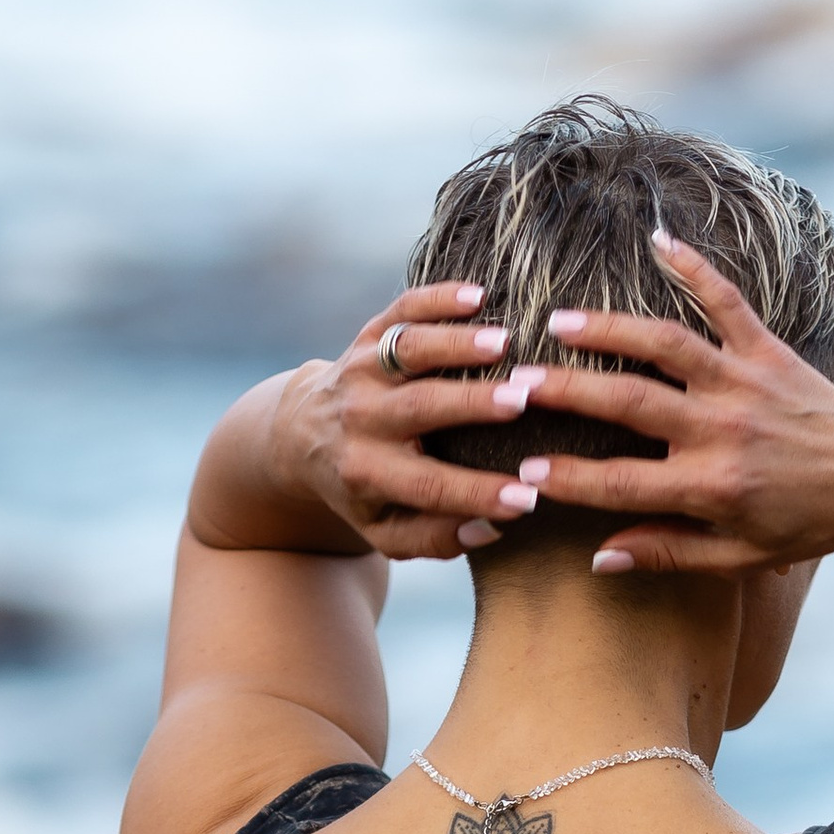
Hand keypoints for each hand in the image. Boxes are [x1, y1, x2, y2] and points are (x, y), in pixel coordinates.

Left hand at [259, 283, 530, 561]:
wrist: (303, 434)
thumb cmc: (363, 489)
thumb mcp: (385, 530)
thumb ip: (435, 538)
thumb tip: (492, 528)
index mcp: (367, 473)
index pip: (428, 486)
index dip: (478, 493)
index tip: (530, 496)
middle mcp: (361, 419)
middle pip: (419, 408)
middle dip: (472, 404)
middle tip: (523, 399)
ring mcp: (363, 371)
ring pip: (406, 350)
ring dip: (455, 344)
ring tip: (504, 342)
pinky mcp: (369, 334)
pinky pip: (401, 310)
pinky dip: (436, 298)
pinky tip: (478, 296)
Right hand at [511, 239, 833, 574]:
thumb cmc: (804, 523)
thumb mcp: (738, 557)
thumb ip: (668, 554)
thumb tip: (599, 558)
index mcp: (711, 486)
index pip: (621, 484)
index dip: (567, 479)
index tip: (523, 471)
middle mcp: (723, 429)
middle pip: (631, 404)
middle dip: (569, 393)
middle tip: (517, 384)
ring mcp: (744, 382)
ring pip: (667, 345)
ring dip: (610, 329)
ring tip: (559, 322)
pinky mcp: (768, 349)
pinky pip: (727, 301)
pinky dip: (695, 267)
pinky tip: (658, 239)